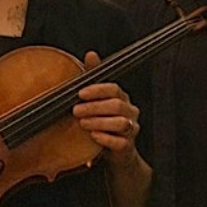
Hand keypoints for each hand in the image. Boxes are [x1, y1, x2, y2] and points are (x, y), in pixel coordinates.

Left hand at [72, 51, 140, 165]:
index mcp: (122, 98)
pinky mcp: (128, 146)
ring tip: (82, 123)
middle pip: (116, 105)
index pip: (114, 89)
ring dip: (98, 122)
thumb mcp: (96, 99)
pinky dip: (105, 138)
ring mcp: (131, 129)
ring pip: (120, 123)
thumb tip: (91, 54)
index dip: (97, 90)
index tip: (80, 93)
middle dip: (94, 107)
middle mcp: (130, 111)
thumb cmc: (102, 122)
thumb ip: (93, 77)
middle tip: (76, 110)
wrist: (114, 152)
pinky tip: (93, 136)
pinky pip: (120, 142)